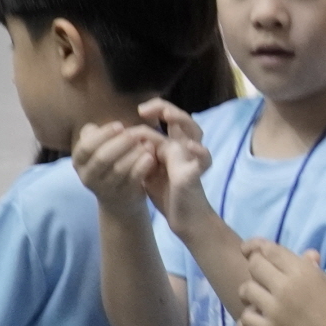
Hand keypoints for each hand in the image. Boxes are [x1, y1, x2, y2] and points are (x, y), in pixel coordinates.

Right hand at [72, 120, 160, 209]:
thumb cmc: (109, 165)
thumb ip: (95, 136)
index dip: (103, 134)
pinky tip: (150, 157)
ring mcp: (106, 189)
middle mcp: (88, 177)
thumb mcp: (98, 149)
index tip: (120, 125)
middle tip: (135, 134)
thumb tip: (94, 127)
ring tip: (145, 143)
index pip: (86, 147)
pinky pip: (133, 180)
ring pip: (118, 169)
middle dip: (120, 143)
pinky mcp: (124, 196)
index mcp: (79, 162)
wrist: (119, 200)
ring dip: (133, 154)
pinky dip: (142, 166)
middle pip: (102, 158)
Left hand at [135, 99, 212, 225]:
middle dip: (164, 108)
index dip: (155, 109)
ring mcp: (191, 158)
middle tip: (142, 109)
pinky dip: (200, 152)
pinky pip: (204, 160)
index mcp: (172, 145)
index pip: (167, 118)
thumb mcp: (148, 168)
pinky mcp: (195, 174)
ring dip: (182, 120)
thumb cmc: (167, 193)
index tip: (138, 111)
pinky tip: (190, 147)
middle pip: (181, 118)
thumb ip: (140, 152)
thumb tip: (122, 138)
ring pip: (195, 132)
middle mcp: (184, 147)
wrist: (185, 218)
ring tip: (168, 115)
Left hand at [239, 242, 325, 325]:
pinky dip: (248, 318)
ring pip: (246, 290)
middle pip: (254, 266)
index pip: (268, 250)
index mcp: (302, 270)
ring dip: (250, 294)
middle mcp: (285, 286)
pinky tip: (258, 320)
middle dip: (255, 270)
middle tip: (261, 280)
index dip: (255, 247)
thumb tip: (306, 254)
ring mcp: (275, 309)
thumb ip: (311, 267)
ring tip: (259, 301)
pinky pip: (245, 318)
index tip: (249, 250)